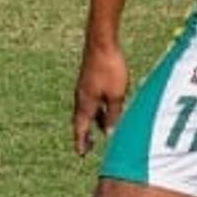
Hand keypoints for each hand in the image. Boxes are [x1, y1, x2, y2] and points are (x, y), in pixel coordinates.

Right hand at [72, 40, 128, 155]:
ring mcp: (84, 87)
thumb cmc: (109, 69)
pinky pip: (91, 100)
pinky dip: (96, 109)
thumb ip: (113, 115)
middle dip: (85, 134)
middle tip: (88, 147)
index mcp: (85, 104)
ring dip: (93, 121)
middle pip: (82, 121)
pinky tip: (105, 106)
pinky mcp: (89, 79)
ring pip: (87, 110)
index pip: (81, 129)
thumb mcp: (116, 96)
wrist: (101, 42)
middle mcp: (81, 98)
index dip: (81, 143)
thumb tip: (109, 133)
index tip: (81, 154)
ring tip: (100, 129)